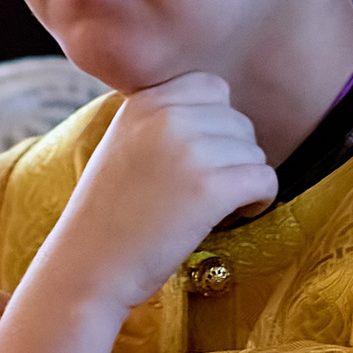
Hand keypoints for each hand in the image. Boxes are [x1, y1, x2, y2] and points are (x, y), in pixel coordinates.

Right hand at [36, 72, 277, 315]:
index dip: (217, 124)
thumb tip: (222, 111)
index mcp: (145, 100)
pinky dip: (261, 199)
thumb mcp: (124, 142)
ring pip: (254, 152)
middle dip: (232, 155)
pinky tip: (237, 214)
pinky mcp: (210, 187)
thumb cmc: (109, 212)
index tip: (203, 155)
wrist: (88, 264)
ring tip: (216, 205)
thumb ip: (162, 117)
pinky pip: (265, 179)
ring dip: (244, 179)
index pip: (213, 88)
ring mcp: (190, 149)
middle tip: (208, 188)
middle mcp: (167, 116)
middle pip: (238, 121)